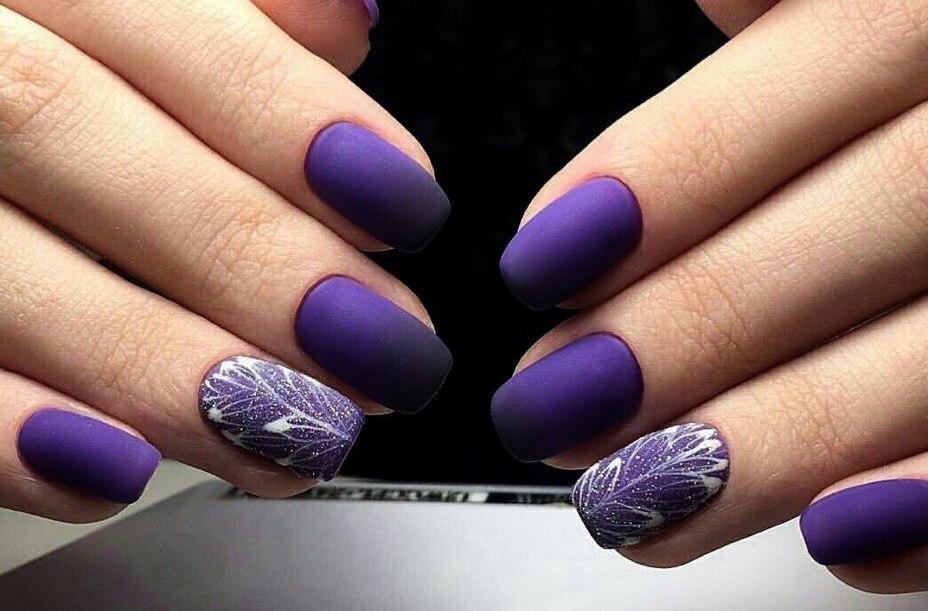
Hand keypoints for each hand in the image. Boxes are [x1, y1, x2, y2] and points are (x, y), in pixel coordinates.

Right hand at [0, 0, 450, 521]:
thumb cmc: (53, 50)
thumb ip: (231, 4)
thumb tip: (345, 21)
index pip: (157, 17)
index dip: (286, 116)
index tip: (404, 203)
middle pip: (67, 136)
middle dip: (250, 257)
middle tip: (383, 349)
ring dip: (162, 371)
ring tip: (299, 431)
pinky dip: (8, 434)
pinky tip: (118, 471)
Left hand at [493, 0, 927, 593]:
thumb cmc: (923, 83)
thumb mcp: (870, 10)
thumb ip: (799, 10)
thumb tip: (711, 5)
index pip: (848, 50)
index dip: (682, 163)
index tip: (545, 260)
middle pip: (902, 207)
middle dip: (702, 318)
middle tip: (561, 399)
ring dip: (781, 440)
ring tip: (635, 495)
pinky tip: (837, 539)